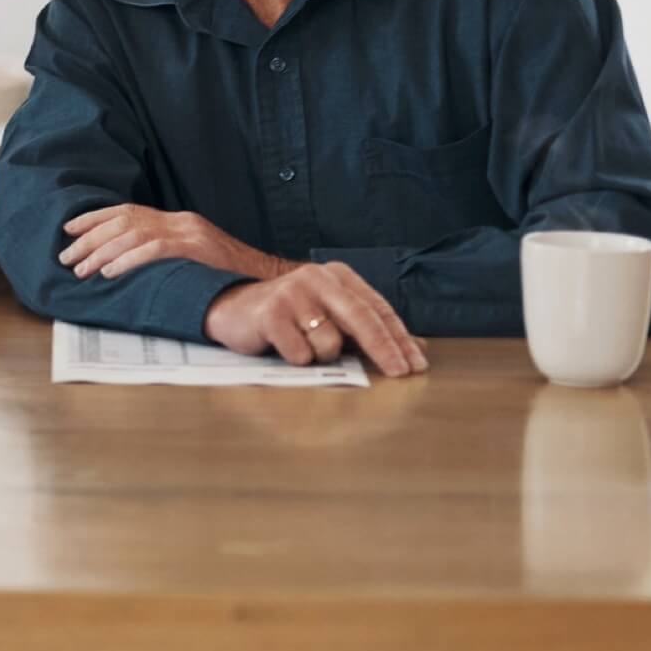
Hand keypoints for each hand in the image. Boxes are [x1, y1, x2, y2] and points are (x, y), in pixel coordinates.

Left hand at [58, 205, 291, 281]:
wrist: (271, 280)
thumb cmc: (230, 276)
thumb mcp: (195, 259)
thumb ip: (166, 254)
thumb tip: (126, 263)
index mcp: (179, 221)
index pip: (128, 211)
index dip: (95, 218)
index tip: (69, 229)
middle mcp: (181, 221)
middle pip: (124, 221)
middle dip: (89, 238)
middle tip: (65, 255)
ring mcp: (190, 233)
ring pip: (133, 235)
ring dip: (101, 252)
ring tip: (80, 269)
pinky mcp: (197, 248)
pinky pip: (153, 250)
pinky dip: (127, 260)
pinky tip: (109, 272)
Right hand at [202, 263, 428, 376]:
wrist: (233, 309)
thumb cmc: (290, 316)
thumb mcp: (332, 315)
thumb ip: (369, 327)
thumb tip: (417, 347)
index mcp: (337, 276)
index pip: (378, 309)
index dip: (400, 339)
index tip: (416, 365)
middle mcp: (316, 278)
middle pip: (362, 318)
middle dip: (385, 349)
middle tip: (402, 374)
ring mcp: (292, 294)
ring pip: (329, 342)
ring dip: (322, 355)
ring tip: (303, 345)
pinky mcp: (270, 313)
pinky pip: (300, 352)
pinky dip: (297, 358)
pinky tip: (284, 346)